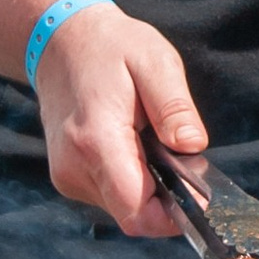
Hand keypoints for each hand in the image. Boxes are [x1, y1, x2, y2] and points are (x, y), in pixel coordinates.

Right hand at [34, 4, 208, 237]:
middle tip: (175, 151)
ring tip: (148, 140)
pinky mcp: (67, 178)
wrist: (59, 43)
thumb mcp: (154, 61)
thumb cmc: (110, 48)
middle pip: (134, 214)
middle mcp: (74, 167)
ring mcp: (66, 176)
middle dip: (165, 195)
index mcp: (96, 140)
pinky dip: (130, 180)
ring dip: (147, 186)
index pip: (137, 212)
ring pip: (123, 208)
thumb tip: (193, 147)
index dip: (173, 215)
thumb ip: (174, 107)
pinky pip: (110, 196)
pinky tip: (131, 145)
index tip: (199, 195)